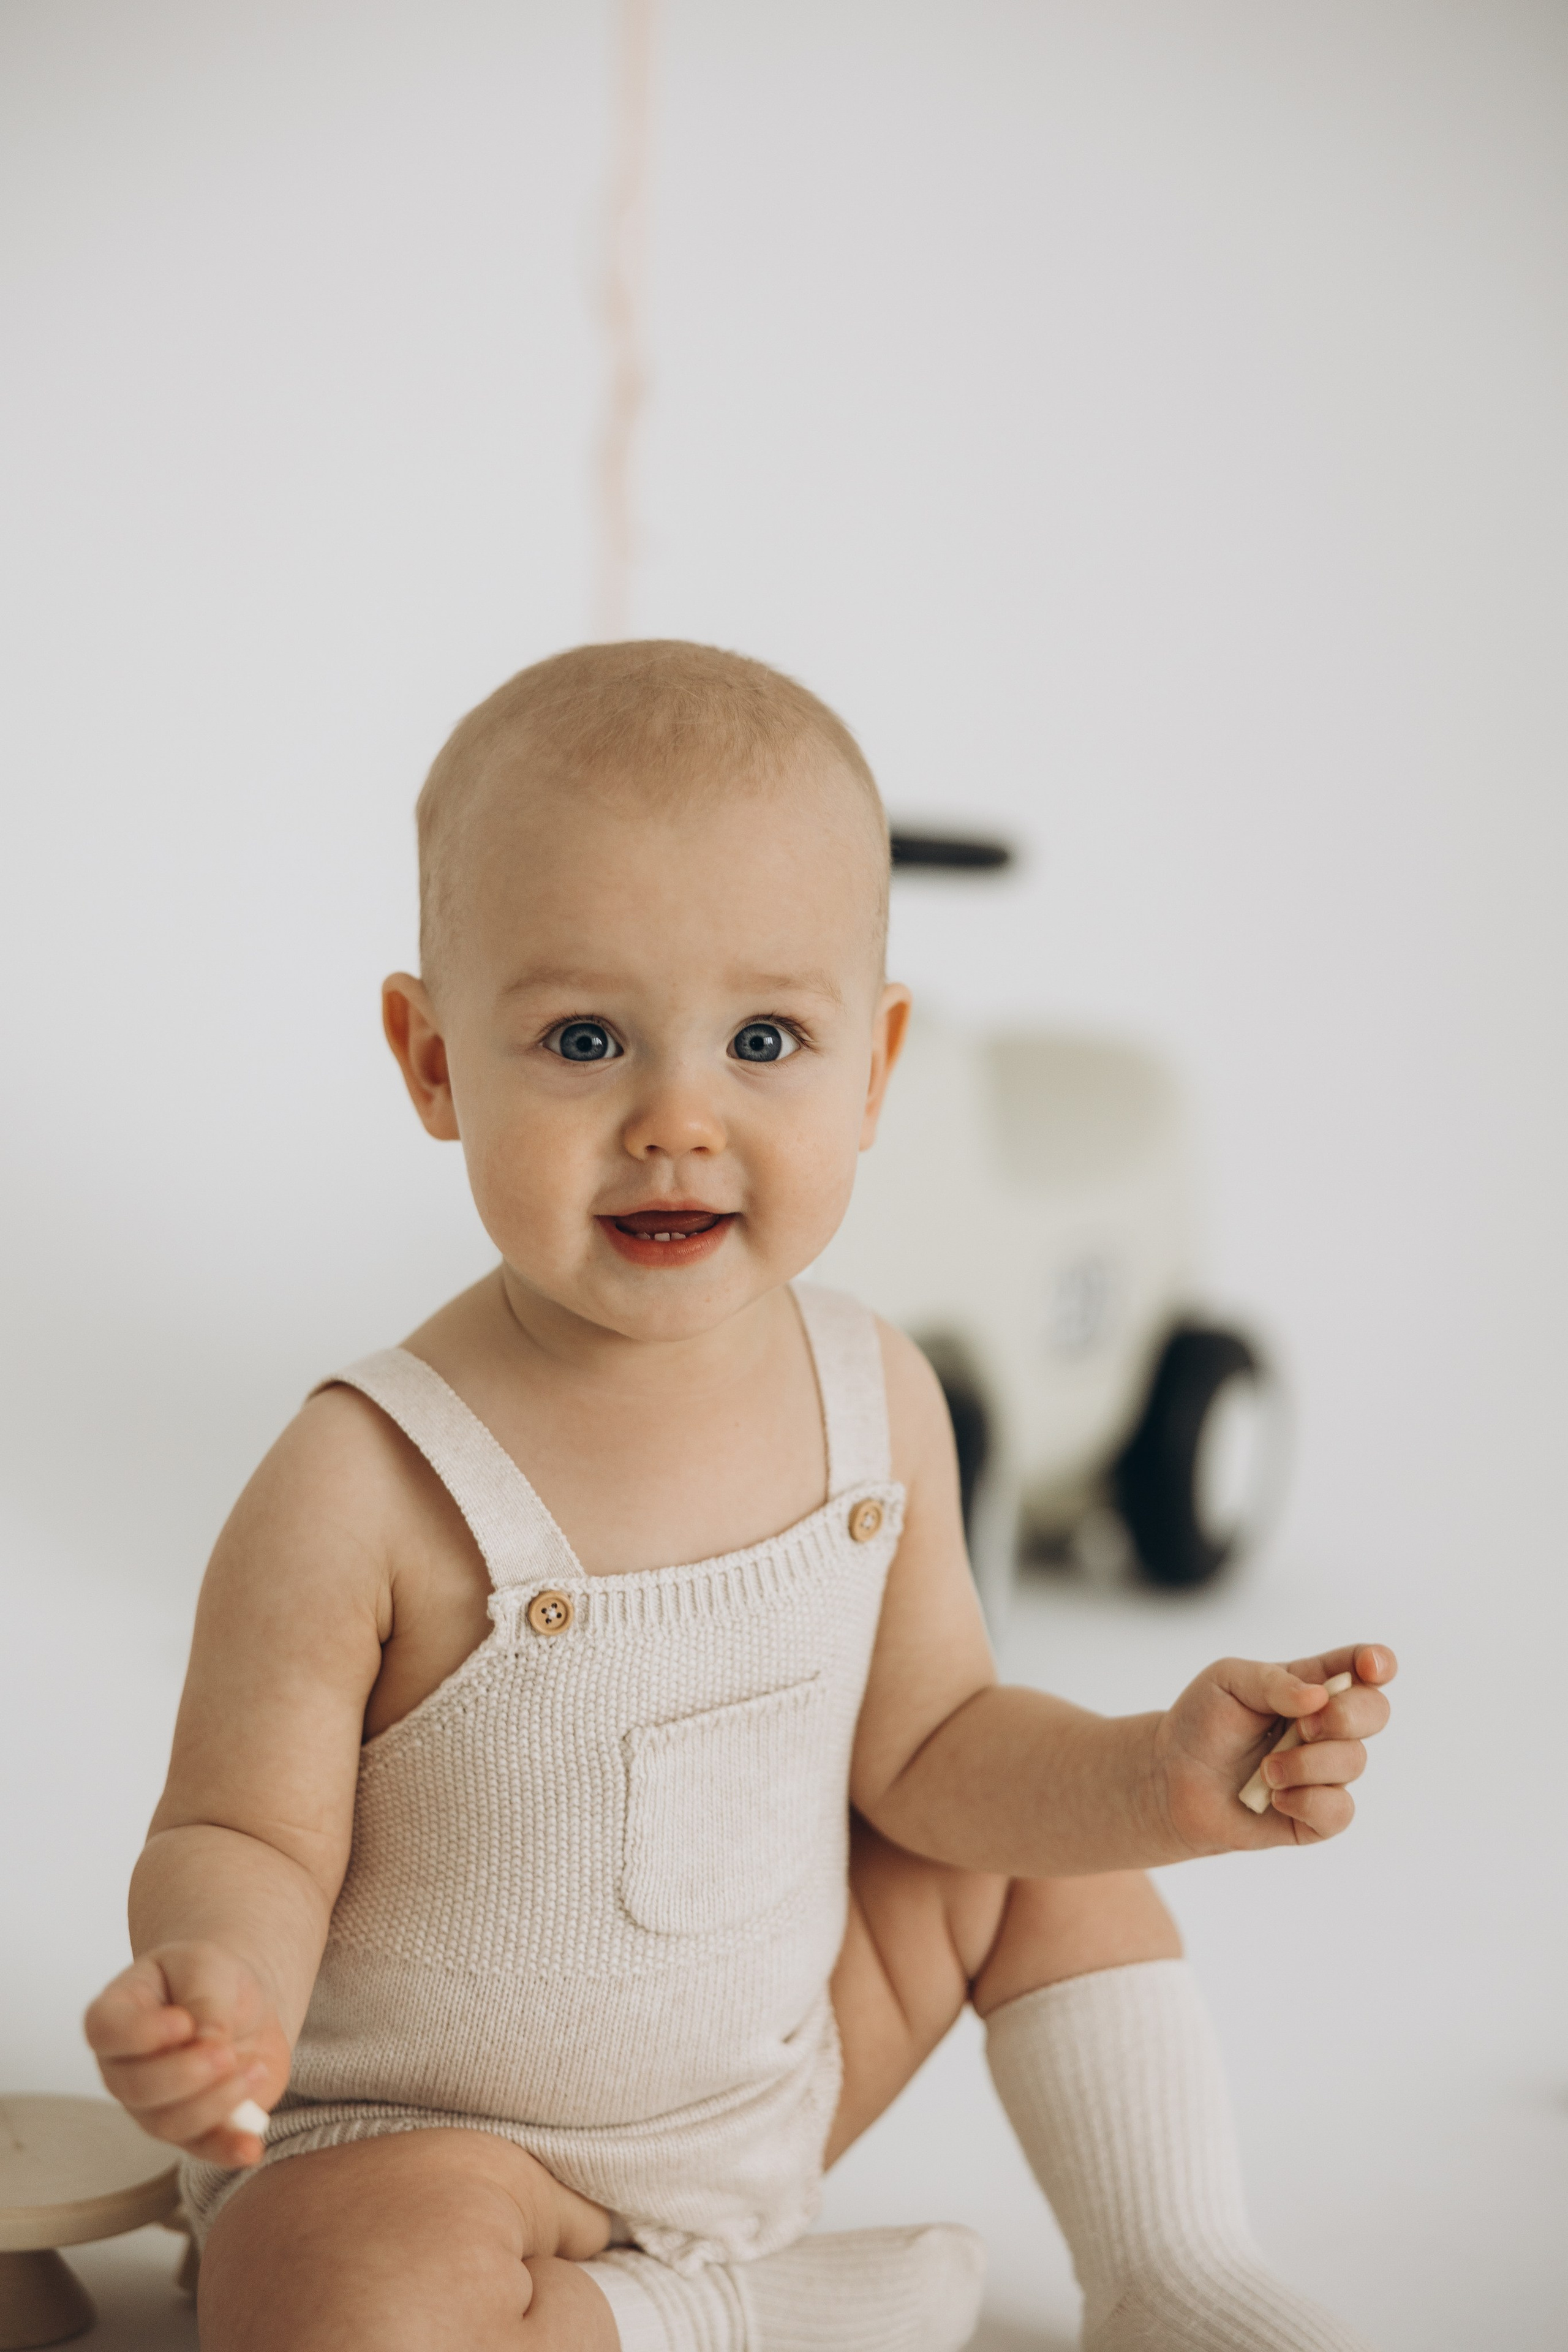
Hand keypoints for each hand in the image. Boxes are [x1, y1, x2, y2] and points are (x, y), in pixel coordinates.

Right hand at [83, 1942, 290, 2166]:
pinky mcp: (191, 2129)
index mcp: (115, 2016)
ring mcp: (152, 2106)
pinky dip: (227, 2149)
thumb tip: (209, 2045)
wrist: (243, 2004)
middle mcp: (124, 2068)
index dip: (140, 2034)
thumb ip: (204, 2001)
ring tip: (255, 2069)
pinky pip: (202, 2149)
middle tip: (226, 2052)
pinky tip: (251, 2148)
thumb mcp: (207, 1968)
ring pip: (170, 2123)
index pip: (106, 2032)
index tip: (183, 2022)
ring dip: (217, 2101)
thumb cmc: (210, 1979)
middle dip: (186, 2074)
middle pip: (137, 2088)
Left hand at [1151, 1643, 1396, 1854]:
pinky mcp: (1316, 1816)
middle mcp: (1326, 1727)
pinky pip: (1340, 1811)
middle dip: (1345, 1716)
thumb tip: (1318, 1696)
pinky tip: (1275, 1797)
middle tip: (1302, 1726)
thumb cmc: (1201, 1724)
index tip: (1370, 1666)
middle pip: (1375, 1711)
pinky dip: (1307, 1801)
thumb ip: (1272, 1680)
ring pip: (1353, 1761)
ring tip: (1265, 1770)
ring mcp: (1325, 1772)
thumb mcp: (1226, 1681)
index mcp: (1310, 1685)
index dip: (1378, 1663)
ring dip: (1305, 1763)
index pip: (1362, 1668)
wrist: (1171, 1780)